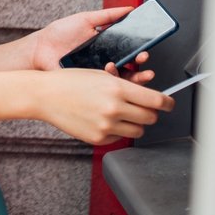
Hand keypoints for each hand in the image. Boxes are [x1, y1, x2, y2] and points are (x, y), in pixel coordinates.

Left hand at [31, 7, 155, 84]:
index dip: (140, 53)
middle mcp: (104, 64)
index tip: (146, 50)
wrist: (40, 48)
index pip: (129, 54)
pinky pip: (106, 89)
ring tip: (135, 70)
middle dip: (142, 68)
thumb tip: (130, 8)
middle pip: (130, 71)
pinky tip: (112, 71)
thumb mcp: (86, 19)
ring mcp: (96, 76)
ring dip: (134, 79)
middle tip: (143, 59)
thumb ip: (108, 15)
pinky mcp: (88, 86)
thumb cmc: (59, 34)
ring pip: (122, 83)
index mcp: (105, 49)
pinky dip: (113, 82)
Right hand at [38, 68, 173, 145]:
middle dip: (149, 113)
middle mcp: (114, 107)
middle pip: (150, 117)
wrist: (45, 95)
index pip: (156, 100)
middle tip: (142, 108)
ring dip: (134, 124)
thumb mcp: (101, 76)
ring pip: (138, 130)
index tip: (169, 103)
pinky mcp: (98, 138)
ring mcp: (106, 125)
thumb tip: (149, 98)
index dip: (168, 103)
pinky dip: (117, 131)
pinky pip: (120, 138)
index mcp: (117, 88)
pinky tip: (103, 121)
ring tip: (120, 115)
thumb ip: (126, 87)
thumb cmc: (70, 81)